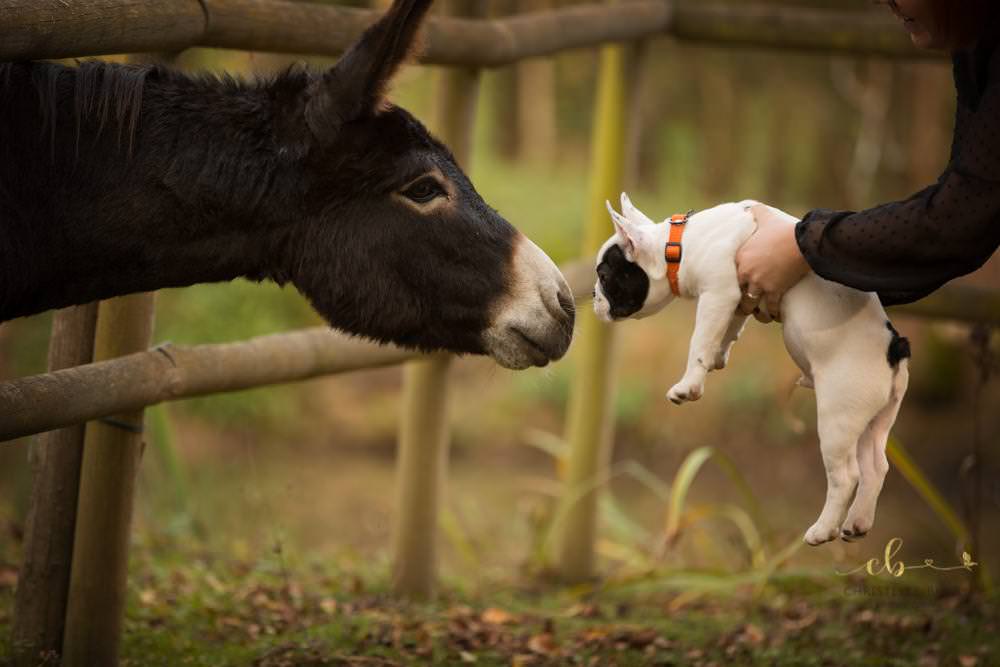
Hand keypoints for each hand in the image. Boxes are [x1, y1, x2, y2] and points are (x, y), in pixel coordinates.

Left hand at [735, 204, 809, 322]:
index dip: (730, 285)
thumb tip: (748, 207)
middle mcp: (745, 273)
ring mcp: (759, 283)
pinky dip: (773, 315)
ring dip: (756, 313)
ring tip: (761, 315)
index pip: (726, 277)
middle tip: (744, 307)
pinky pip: (770, 309)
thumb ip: (753, 212)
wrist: (803, 241)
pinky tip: (776, 316)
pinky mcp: (775, 291)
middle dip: (740, 303)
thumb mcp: (764, 216)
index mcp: (739, 258)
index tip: (734, 290)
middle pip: (735, 295)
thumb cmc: (783, 229)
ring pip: (750, 307)